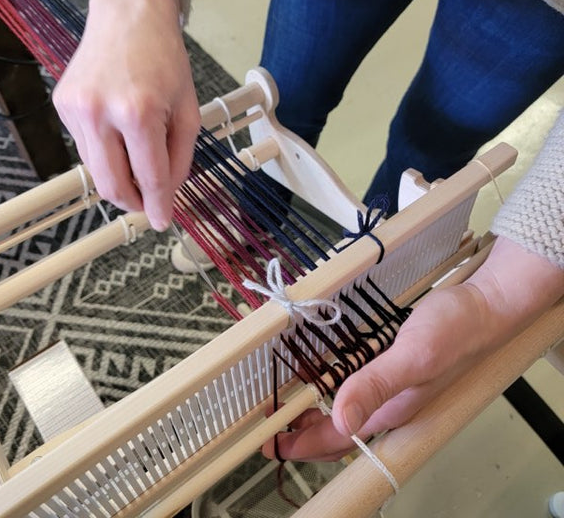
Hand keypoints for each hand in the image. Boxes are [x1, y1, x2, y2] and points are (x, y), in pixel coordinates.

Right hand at [53, 0, 200, 230]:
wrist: (129, 15)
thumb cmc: (166, 60)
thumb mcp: (189, 110)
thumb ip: (180, 158)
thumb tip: (167, 193)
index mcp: (138, 113)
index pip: (150, 177)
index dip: (158, 205)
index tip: (161, 221)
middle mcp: (100, 113)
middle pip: (113, 185)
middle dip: (134, 203)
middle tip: (149, 204)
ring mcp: (76, 110)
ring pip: (97, 171)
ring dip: (120, 180)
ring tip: (140, 169)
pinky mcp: (63, 106)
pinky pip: (86, 149)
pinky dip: (107, 155)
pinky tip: (120, 138)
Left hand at [262, 236, 563, 461]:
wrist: (482, 306)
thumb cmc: (452, 331)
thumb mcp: (411, 357)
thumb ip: (376, 387)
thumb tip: (342, 422)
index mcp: (392, 410)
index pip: (339, 441)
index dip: (303, 447)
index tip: (270, 444)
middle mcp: (390, 404)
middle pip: (340, 431)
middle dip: (305, 434)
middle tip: (273, 424)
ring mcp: (394, 386)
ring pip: (347, 410)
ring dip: (318, 413)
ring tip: (290, 407)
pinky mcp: (394, 365)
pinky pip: (357, 386)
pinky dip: (335, 387)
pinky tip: (325, 375)